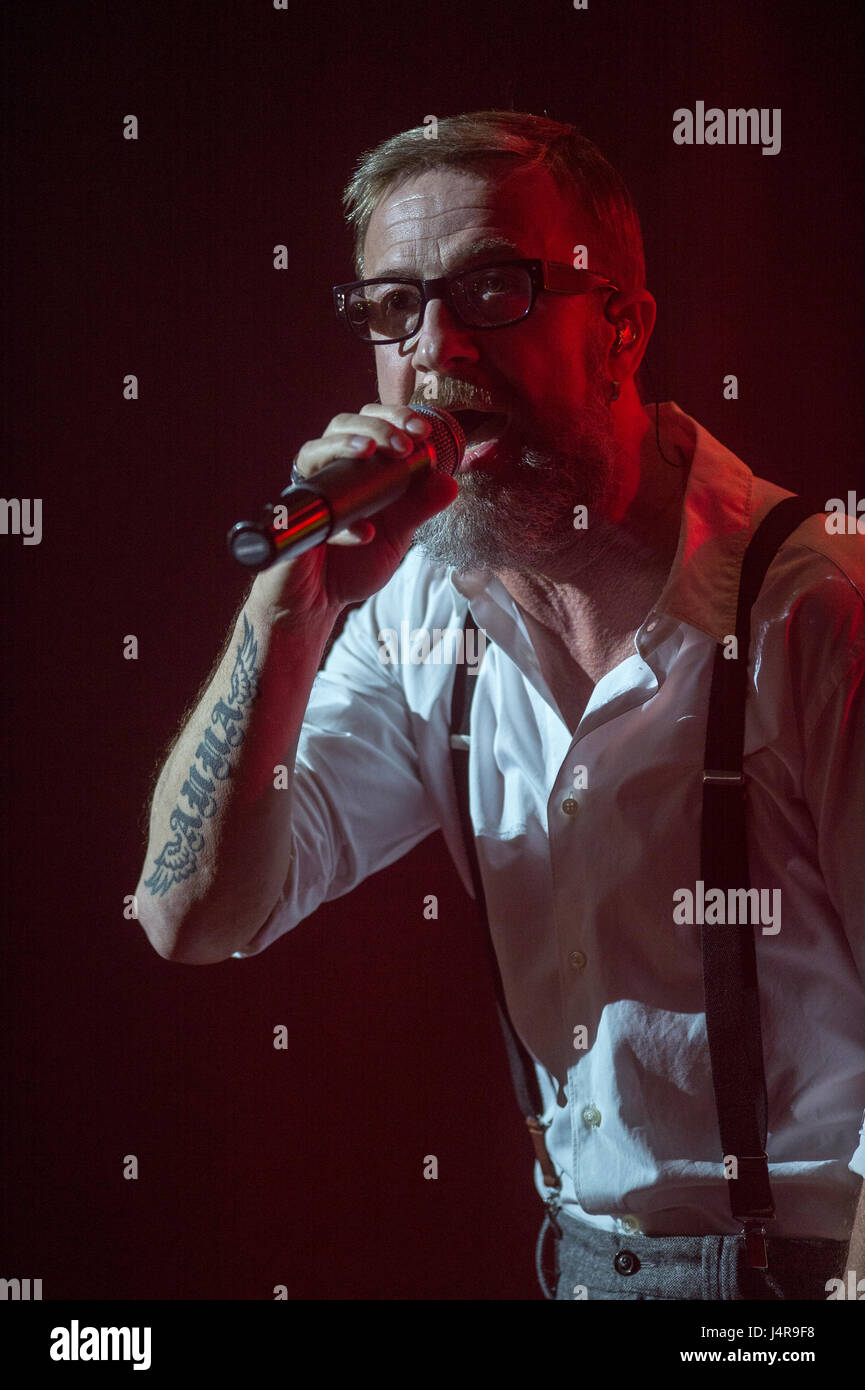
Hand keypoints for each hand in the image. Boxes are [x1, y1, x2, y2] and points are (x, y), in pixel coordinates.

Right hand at [248, 404, 458, 627]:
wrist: (318, 604)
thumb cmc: (351, 565)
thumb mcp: (396, 535)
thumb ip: (419, 509)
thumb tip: (449, 483)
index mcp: (354, 470)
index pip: (369, 425)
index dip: (393, 418)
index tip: (421, 429)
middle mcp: (326, 474)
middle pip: (340, 425)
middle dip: (374, 427)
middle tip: (403, 444)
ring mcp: (306, 496)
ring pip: (313, 452)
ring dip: (344, 445)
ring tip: (370, 453)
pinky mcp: (291, 525)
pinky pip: (313, 513)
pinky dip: (342, 525)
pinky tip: (364, 533)